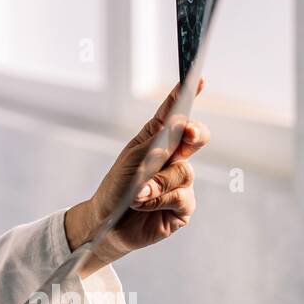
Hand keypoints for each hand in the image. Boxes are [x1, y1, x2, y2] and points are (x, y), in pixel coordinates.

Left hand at [65, 79, 210, 271]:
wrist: (107, 224)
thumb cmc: (116, 188)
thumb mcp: (132, 161)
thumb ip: (156, 145)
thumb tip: (179, 126)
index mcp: (159, 141)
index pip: (175, 116)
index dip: (186, 96)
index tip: (197, 79)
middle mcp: (173, 158)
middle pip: (196, 138)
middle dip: (194, 134)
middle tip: (186, 132)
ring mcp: (180, 183)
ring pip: (184, 172)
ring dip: (157, 183)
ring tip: (137, 193)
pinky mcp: (182, 207)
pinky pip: (182, 197)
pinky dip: (159, 199)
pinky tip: (143, 203)